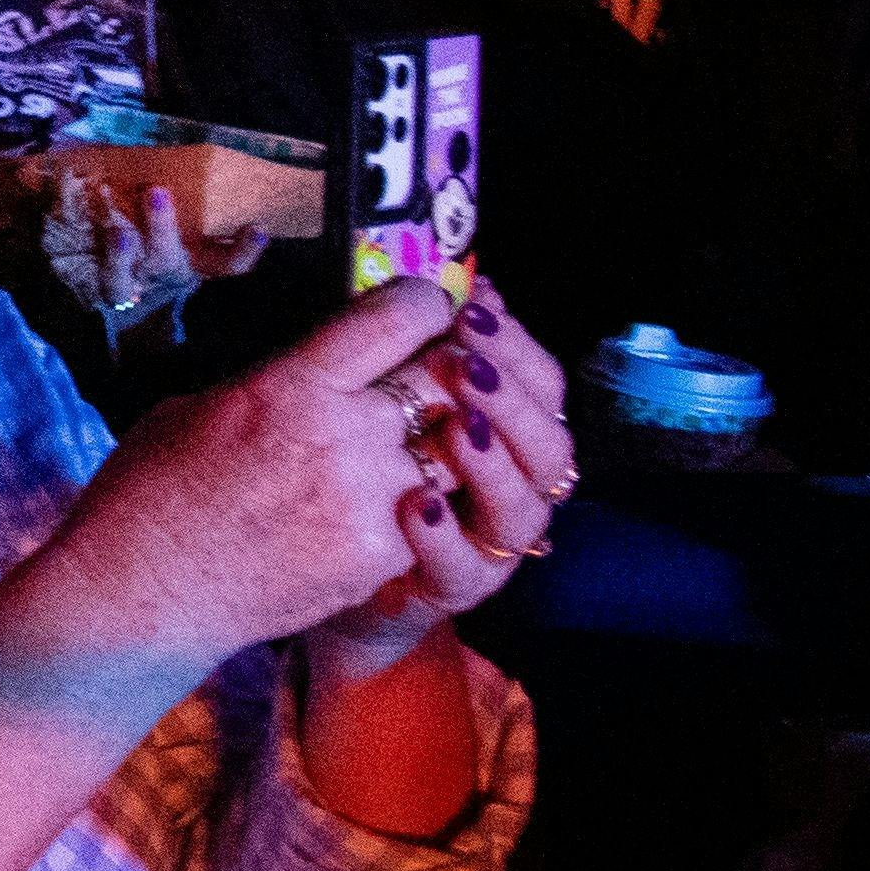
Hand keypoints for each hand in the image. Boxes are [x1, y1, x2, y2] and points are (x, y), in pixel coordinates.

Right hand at [38, 277, 472, 666]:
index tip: (429, 307)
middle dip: (446, 375)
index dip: (427, 304)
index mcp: (294, 384)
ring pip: (448, 454)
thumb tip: (318, 376)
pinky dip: (406, 511)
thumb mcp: (199, 407)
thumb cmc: (151, 491)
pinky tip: (365, 517)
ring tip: (398, 455)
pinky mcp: (383, 555)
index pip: (399, 318)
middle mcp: (346, 433)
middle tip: (437, 376)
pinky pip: (422, 516)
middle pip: (445, 382)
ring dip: (430, 449)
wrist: (144, 592)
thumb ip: (275, 386)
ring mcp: (372, 499)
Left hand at [315, 279, 578, 659]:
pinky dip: (444, 534)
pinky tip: (418, 503)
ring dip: (494, 464)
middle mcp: (513, 490)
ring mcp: (489, 545)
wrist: (319, 565)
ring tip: (458, 427)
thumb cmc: (356, 468)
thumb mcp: (381, 401)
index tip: (475, 309)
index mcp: (506, 438)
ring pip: (524, 510)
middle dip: (513, 401)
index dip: (518, 348)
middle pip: (550, 448)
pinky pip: (464, 568)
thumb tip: (442, 281)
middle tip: (466, 363)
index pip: (542, 388)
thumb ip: (417, 350)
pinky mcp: (450, 588)